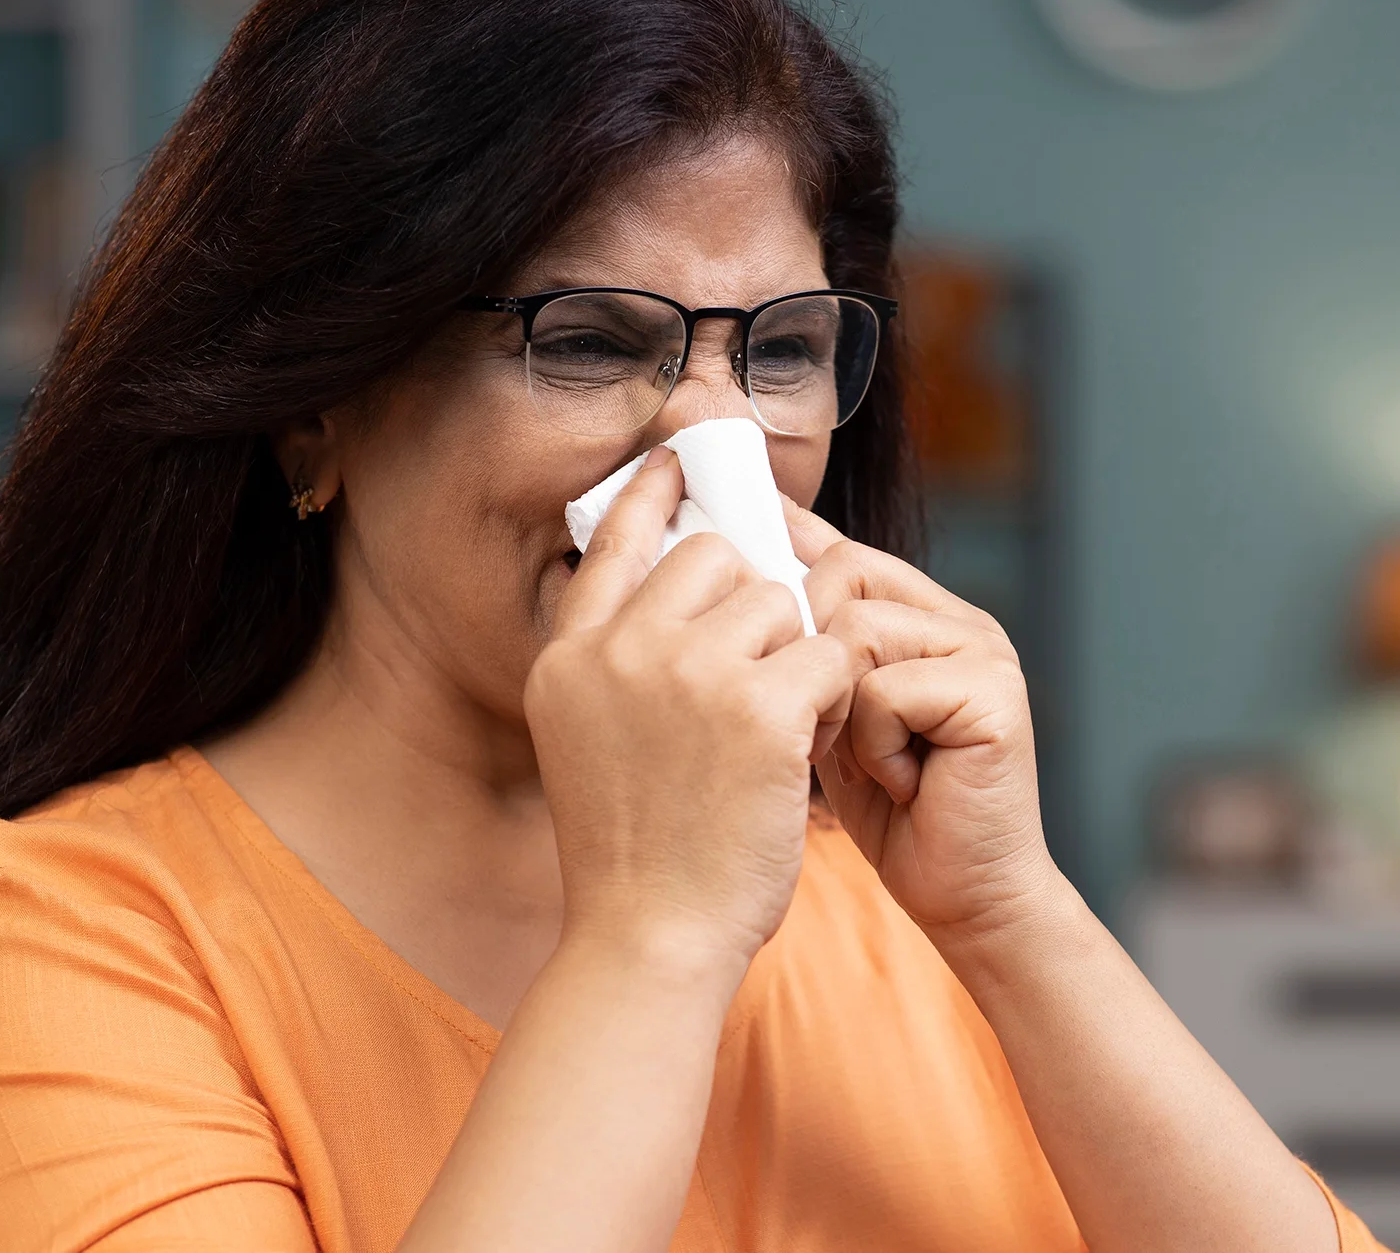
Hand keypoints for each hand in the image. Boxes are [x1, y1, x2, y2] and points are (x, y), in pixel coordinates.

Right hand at [525, 451, 857, 972]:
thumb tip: (682, 591)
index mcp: (568, 658)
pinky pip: (826, 658)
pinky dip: (831, 702)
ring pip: (781, 603)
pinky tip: (804, 754)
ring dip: (797, 657)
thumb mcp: (589, 742)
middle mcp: (619, 650)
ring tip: (778, 732)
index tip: (677, 459)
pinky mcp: (758, 707)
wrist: (649, 940)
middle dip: (755, 610)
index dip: (652, 494)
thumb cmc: (635, 858)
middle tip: (757, 686)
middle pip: (717, 560)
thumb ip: (618, 665)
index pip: (617, 541)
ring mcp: (687, 672)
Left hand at [785, 501, 1062, 941]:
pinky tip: (905, 784)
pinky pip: (886, 689)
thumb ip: (810, 651)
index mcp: (925, 615)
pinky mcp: (994, 693)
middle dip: (807, 658)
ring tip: (872, 764)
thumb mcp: (831, 717)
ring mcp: (984, 650)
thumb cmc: (891, 814)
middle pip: (840, 575)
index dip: (785, 579)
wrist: (964, 897)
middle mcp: (959, 620)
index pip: (840, 552)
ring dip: (842, 713)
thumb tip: (742, 574)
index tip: (747, 624)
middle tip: (829, 734)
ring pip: (856, 631)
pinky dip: (876, 747)